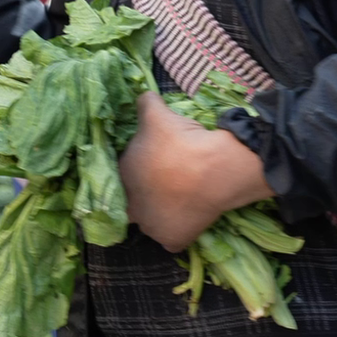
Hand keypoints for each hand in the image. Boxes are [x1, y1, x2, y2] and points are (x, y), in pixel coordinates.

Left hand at [118, 92, 273, 252]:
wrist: (213, 169)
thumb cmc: (179, 142)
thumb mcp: (157, 115)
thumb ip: (145, 103)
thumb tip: (142, 95)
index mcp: (123, 178)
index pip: (127, 173)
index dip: (143, 166)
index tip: (161, 161)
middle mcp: (132, 208)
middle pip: (137, 201)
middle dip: (150, 192)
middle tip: (172, 179)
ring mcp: (152, 228)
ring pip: (154, 221)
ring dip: (164, 212)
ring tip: (184, 196)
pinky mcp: (173, 241)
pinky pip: (174, 237)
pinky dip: (181, 229)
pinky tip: (191, 216)